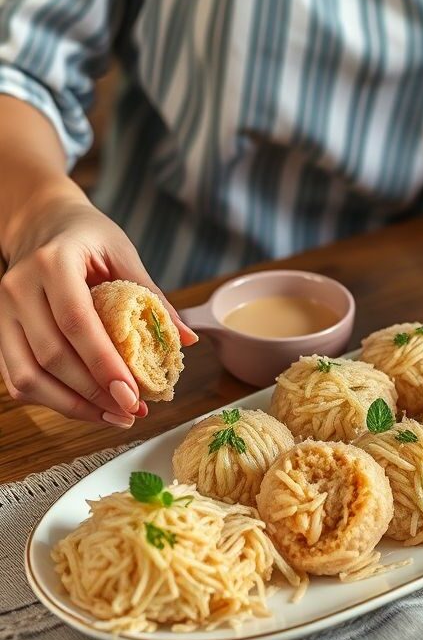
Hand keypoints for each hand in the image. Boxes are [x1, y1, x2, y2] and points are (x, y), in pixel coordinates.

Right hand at [0, 190, 197, 425]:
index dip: (104, 365)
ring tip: (115, 417)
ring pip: (28, 377)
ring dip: (73, 407)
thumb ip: (153, 297)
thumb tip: (187, 340)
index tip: (132, 395)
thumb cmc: (88, 237)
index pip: (76, 323)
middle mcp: (19, 289)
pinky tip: (90, 408)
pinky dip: (54, 401)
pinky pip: (18, 379)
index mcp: (53, 263)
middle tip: (132, 412)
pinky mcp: (0, 333)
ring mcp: (3, 313)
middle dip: (95, 393)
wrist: (41, 222)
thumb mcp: (124, 254)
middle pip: (52, 356)